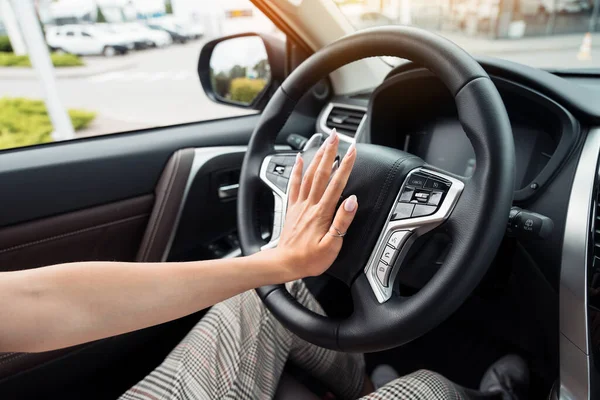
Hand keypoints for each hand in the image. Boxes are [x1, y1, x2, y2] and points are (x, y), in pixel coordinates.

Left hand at [274, 129, 357, 279]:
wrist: (284, 263)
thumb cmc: (309, 259)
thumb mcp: (332, 246)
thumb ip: (342, 221)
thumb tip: (351, 201)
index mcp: (322, 213)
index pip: (337, 184)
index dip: (346, 166)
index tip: (353, 151)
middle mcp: (310, 205)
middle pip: (322, 173)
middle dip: (330, 153)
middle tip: (336, 137)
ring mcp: (300, 204)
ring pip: (309, 175)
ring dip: (317, 157)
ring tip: (324, 142)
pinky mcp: (292, 208)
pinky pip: (295, 184)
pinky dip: (298, 170)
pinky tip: (300, 159)